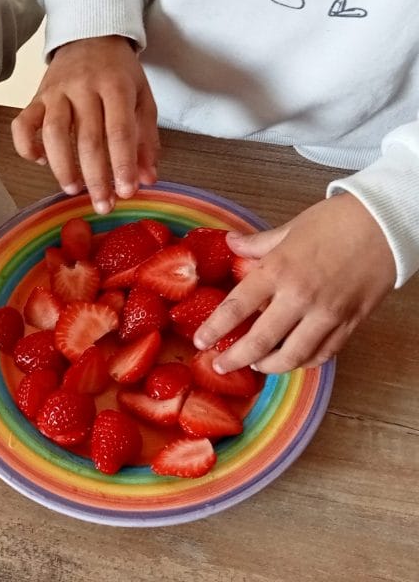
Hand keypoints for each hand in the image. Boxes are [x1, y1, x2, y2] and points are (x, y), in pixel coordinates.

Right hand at [11, 36, 159, 213]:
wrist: (89, 36)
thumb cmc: (118, 74)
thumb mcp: (142, 99)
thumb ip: (146, 139)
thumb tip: (148, 179)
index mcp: (116, 86)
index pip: (119, 131)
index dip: (122, 165)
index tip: (126, 193)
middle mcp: (83, 87)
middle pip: (87, 139)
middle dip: (96, 177)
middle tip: (102, 204)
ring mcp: (55, 92)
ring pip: (53, 134)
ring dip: (62, 167)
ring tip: (73, 189)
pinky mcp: (34, 97)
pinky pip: (22, 125)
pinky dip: (27, 147)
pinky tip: (40, 162)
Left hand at [194, 193, 395, 373]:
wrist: (387, 223)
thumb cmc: (337, 221)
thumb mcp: (289, 229)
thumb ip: (257, 244)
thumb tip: (230, 242)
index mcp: (278, 271)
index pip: (236, 308)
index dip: (214, 328)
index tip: (200, 341)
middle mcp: (299, 298)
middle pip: (260, 341)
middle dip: (234, 359)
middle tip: (219, 365)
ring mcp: (326, 314)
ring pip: (293, 356)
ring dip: (269, 367)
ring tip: (254, 365)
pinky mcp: (350, 323)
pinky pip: (324, 353)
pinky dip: (304, 362)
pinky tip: (292, 360)